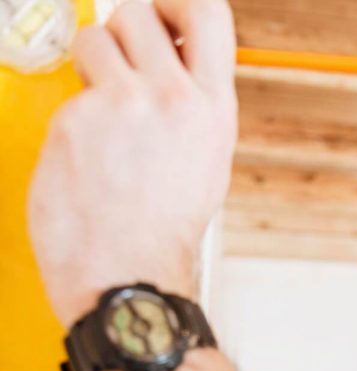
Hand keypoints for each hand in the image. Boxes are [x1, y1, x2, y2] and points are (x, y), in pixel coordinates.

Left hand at [27, 0, 237, 328]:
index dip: (176, 0)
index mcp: (211, 111)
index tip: (161, 12)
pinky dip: (72, 121)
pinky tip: (86, 161)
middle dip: (122, 32)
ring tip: (100, 117)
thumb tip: (168, 63)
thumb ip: (190, 107)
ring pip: (93, 39)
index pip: (206, 11)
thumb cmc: (161, 236)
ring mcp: (121, 106)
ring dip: (91, 67)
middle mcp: (171, 99)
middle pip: (137, 10)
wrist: (129, 279)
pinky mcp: (75, 121)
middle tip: (119, 69)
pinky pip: (67, 94)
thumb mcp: (204, 166)